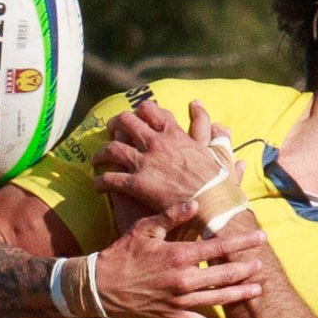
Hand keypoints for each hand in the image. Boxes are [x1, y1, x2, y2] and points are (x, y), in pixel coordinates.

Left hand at [93, 99, 241, 225]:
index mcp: (175, 134)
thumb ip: (217, 136)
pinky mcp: (137, 185)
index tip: (136, 116)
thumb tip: (220, 124)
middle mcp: (157, 143)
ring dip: (101, 153)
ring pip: (113, 149)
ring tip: (96, 159)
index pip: (151, 111)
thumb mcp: (220, 154)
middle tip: (111, 131)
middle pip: (127, 122)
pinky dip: (100, 181)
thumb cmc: (219, 184)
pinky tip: (97, 185)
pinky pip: (111, 179)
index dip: (140, 111)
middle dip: (116, 125)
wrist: (212, 206)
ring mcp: (145, 163)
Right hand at [93, 200, 264, 317]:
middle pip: (224, 275)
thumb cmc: (123, 254)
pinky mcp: (173, 317)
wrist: (101, 287)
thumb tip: (196, 203)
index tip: (260, 237)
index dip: (242, 242)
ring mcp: (180, 301)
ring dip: (240, 294)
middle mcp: (184, 280)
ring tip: (258, 290)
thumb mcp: (145, 228)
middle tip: (263, 264)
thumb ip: (172, 215)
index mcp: (180, 255)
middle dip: (246, 269)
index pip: (219, 247)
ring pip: (218, 299)